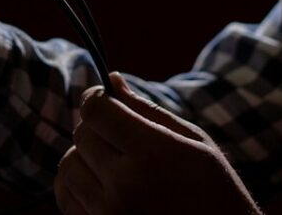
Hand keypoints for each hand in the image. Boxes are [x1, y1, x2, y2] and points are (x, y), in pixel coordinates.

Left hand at [54, 72, 261, 214]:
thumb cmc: (215, 190)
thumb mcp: (194, 142)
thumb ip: (147, 110)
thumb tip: (112, 80)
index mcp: (153, 154)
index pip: (96, 110)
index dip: (97, 98)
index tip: (106, 100)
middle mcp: (125, 185)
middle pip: (81, 135)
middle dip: (96, 127)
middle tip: (118, 135)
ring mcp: (109, 213)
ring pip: (68, 165)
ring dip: (83, 156)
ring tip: (110, 162)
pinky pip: (65, 197)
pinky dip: (76, 185)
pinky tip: (100, 184)